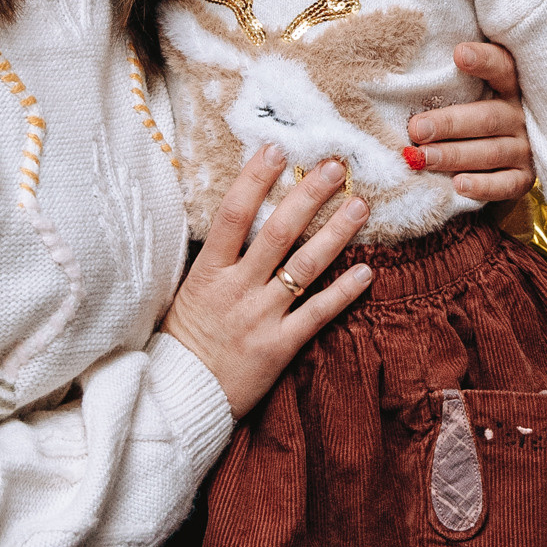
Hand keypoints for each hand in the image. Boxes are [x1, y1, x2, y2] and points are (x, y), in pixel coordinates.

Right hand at [162, 145, 372, 419]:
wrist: (178, 397)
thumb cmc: (183, 339)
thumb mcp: (188, 291)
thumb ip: (215, 258)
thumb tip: (240, 216)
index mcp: (207, 271)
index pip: (233, 214)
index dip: (254, 179)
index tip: (277, 149)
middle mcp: (235, 289)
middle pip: (278, 232)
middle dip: (309, 195)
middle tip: (336, 167)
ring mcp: (259, 317)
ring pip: (304, 267)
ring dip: (336, 234)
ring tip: (360, 207)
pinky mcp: (278, 347)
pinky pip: (317, 314)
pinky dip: (344, 293)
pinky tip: (367, 273)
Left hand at [409, 37, 532, 202]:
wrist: (502, 156)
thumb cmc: (470, 115)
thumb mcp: (469, 93)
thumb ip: (448, 83)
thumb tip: (402, 75)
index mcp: (509, 88)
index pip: (502, 68)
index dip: (484, 61)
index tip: (459, 54)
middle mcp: (519, 117)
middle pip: (488, 118)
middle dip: (450, 123)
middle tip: (417, 128)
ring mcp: (524, 149)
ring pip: (491, 152)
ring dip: (454, 155)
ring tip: (423, 157)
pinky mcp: (524, 178)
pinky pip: (505, 185)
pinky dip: (482, 186)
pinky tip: (458, 184)